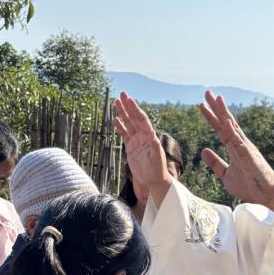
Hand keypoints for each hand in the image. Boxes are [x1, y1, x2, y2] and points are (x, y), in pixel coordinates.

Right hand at [114, 93, 173, 207]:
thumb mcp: (157, 160)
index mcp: (150, 136)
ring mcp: (137, 141)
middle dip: (128, 106)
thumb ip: (155, 148)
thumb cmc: (157, 171)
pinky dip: (120, 127)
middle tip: (122, 94)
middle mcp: (143, 136)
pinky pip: (125, 134)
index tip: (129, 100)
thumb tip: (153, 135)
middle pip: (134, 118)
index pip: (142, 120)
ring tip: (116, 102)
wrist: (154, 180)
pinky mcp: (131, 147)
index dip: (135, 110)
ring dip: (123, 113)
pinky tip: (116, 119)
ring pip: (129, 124)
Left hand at [198, 91, 273, 217]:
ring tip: (217, 99)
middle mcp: (240, 144)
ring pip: (233, 128)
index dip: (211, 117)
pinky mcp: (250, 157)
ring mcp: (245, 149)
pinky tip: (227, 123)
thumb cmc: (250, 185)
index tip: (202, 105)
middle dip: (216, 108)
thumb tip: (203, 151)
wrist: (267, 194)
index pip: (220, 129)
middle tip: (207, 92)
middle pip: (226, 122)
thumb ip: (215, 163)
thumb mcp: (226, 175)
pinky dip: (233, 133)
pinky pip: (240, 143)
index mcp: (234, 148)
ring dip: (224, 114)